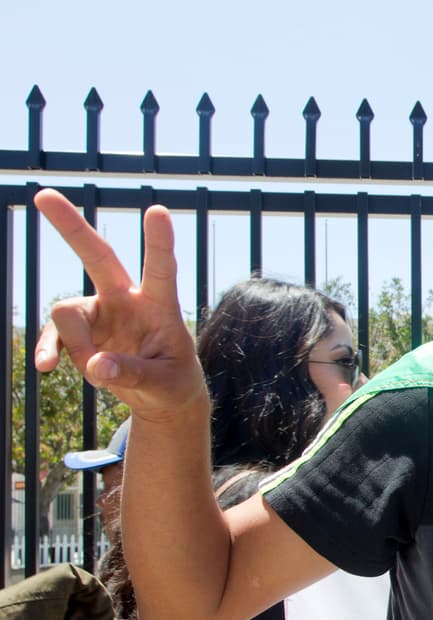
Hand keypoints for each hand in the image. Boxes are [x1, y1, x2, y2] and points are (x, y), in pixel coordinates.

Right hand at [31, 189, 206, 421]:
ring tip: (99, 377)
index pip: (161, 269)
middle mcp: (127, 299)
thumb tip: (96, 366)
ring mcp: (101, 312)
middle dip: (71, 227)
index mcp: (160, 306)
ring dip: (76, 346)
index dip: (159, 242)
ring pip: (67, 313)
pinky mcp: (82, 330)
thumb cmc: (173, 383)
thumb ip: (134, 374)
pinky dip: (50, 350)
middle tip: (43, 194)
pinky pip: (54, 333)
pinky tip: (45, 367)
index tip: (157, 210)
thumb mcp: (165, 384)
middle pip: (98, 257)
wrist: (162, 397)